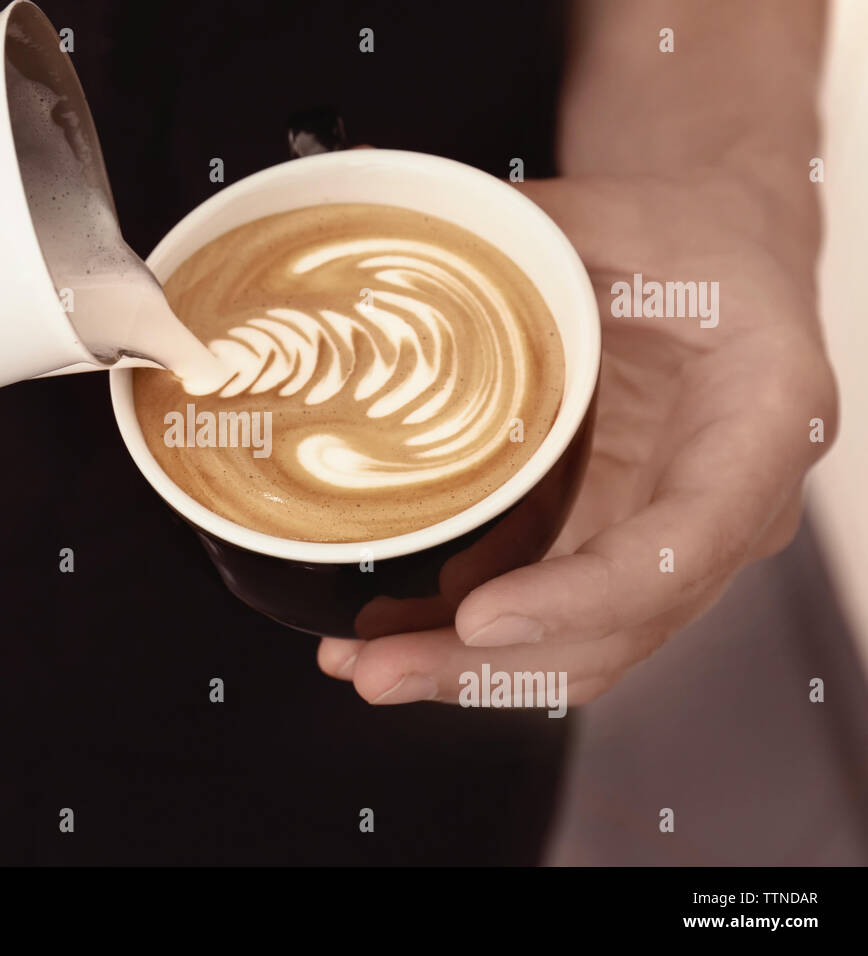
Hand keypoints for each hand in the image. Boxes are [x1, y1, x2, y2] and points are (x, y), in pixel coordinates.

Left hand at [318, 170, 837, 706]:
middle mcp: (731, 508)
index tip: (480, 618)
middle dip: (491, 666)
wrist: (719, 264)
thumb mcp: (618, 217)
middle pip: (619, 629)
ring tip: (359, 660)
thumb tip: (375, 201)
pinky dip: (470, 638)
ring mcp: (675, 543)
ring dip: (468, 670)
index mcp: (760, 421)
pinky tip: (388, 629)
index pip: (682, 545)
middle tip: (378, 667)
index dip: (578, 597)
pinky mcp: (620, 547)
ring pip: (583, 647)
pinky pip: (555, 619)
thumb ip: (521, 233)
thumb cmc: (687, 239)